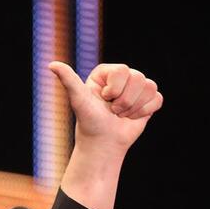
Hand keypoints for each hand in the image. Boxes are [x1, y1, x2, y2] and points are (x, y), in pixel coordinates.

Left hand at [48, 61, 162, 153]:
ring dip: (134, 108)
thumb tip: (52, 64)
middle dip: (124, 101)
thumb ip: (69, 80)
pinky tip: (132, 117)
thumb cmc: (89, 122)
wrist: (103, 144)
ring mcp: (137, 88)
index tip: (104, 100)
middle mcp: (122, 76)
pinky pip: (157, 98)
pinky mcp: (148, 99)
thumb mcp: (79, 100)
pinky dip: (145, 111)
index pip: (123, 70)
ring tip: (121, 114)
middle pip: (138, 78)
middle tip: (113, 111)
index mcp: (106, 72)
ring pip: (150, 87)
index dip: (115, 89)